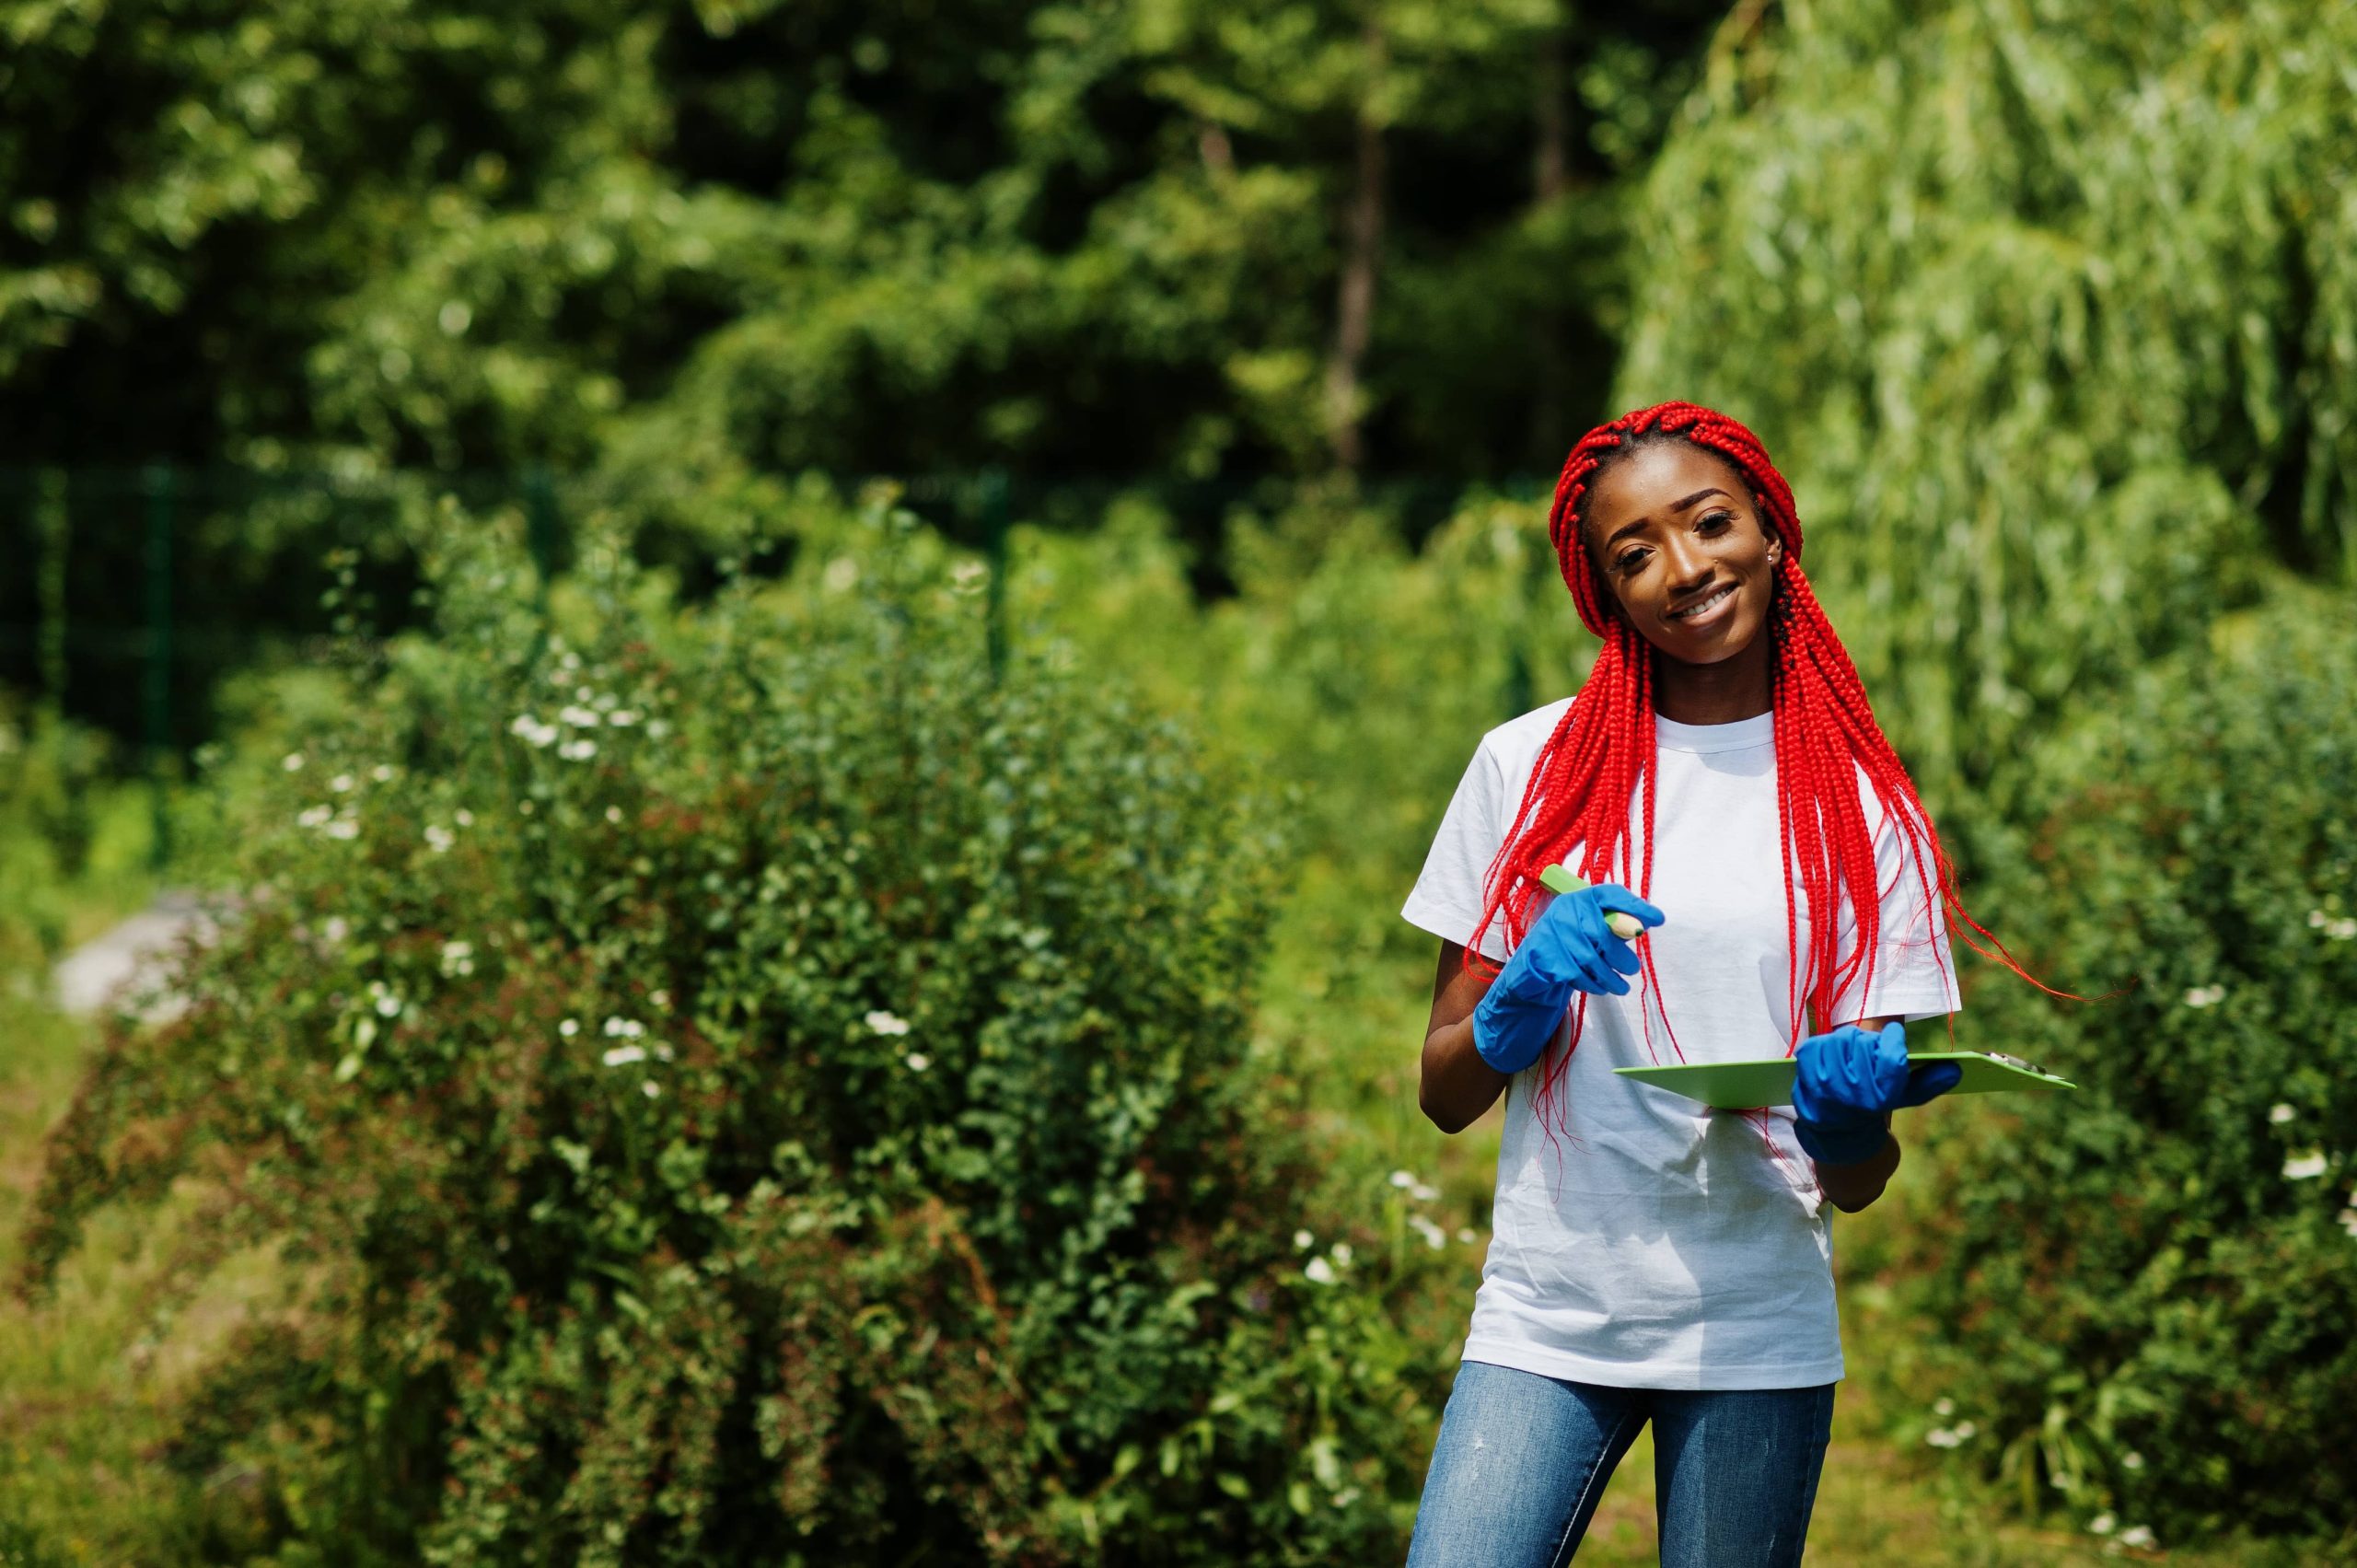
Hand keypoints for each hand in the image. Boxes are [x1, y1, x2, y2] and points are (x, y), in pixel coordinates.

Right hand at [1471, 881, 1664, 1074]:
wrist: (1531, 968)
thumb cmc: (1567, 945)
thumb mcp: (1586, 928)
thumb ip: (1610, 924)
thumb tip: (1642, 925)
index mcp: (1577, 898)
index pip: (1610, 895)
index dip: (1635, 906)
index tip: (1658, 919)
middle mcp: (1563, 911)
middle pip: (1603, 934)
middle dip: (1622, 957)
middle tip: (1632, 970)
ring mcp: (1552, 935)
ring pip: (1592, 959)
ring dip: (1610, 978)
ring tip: (1620, 986)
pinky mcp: (1545, 959)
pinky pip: (1578, 975)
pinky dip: (1593, 985)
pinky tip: (1598, 987)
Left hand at [1790, 1020, 1961, 1165]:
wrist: (1838, 1133)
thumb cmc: (1876, 1106)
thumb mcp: (1905, 1098)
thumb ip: (1929, 1082)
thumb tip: (1955, 1069)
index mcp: (1880, 1098)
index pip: (1891, 1057)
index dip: (1893, 1040)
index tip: (1894, 1034)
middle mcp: (1851, 1094)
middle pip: (1863, 1045)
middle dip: (1869, 1042)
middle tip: (1871, 1047)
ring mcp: (1824, 1086)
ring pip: (1839, 1042)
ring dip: (1846, 1042)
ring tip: (1852, 1051)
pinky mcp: (1803, 1076)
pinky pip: (1815, 1045)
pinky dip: (1823, 1045)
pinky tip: (1830, 1054)